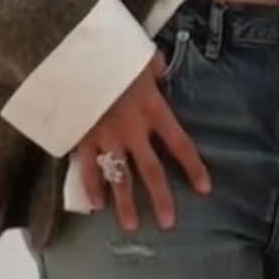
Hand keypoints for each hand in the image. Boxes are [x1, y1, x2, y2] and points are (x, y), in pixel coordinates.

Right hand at [73, 52, 211, 230]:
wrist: (74, 52)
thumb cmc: (113, 51)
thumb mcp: (142, 56)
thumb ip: (154, 69)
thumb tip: (160, 72)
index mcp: (154, 109)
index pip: (180, 144)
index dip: (193, 167)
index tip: (204, 188)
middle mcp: (133, 129)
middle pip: (151, 170)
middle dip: (161, 198)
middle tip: (168, 223)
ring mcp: (106, 137)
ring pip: (119, 177)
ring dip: (125, 203)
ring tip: (130, 226)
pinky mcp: (82, 137)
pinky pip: (87, 169)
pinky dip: (91, 187)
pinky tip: (95, 205)